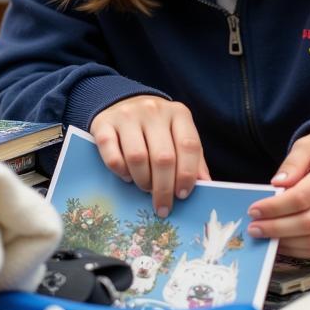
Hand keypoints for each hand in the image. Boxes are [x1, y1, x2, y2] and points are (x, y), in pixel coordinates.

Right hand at [90, 96, 209, 217]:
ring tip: (146, 188)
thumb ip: (193, 158)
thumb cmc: (156, 128)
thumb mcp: (178, 135)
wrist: (122, 103)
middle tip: (163, 206)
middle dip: (164, 188)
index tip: (182, 195)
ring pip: (137, 158)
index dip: (187, 174)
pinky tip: (127, 176)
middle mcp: (153, 110)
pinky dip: (121, 172)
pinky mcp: (103, 124)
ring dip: (143, 181)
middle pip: (163, 157)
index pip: (188, 146)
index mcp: (178, 113)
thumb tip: (206, 185)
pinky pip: (112, 156)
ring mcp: (126, 115)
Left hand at [247, 127, 309, 257]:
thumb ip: (292, 163)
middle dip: (277, 228)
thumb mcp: (308, 145)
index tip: (254, 210)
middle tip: (254, 227)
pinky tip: (283, 240)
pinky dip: (299, 248)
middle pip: (309, 222)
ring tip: (265, 235)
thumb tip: (277, 185)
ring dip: (286, 242)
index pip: (302, 196)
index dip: (275, 207)